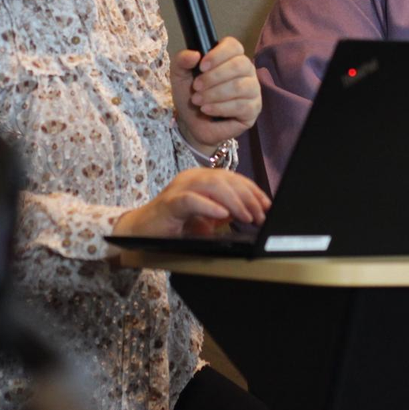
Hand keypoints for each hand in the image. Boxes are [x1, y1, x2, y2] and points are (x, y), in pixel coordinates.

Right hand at [111, 168, 271, 238]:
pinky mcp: (169, 202)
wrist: (140, 232)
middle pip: (226, 179)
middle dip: (248, 197)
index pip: (233, 178)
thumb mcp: (206, 220)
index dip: (253, 190)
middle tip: (261, 215)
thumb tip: (253, 216)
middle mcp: (192, 177)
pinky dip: (208, 206)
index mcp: (202, 178)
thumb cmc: (175, 225)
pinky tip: (223, 215)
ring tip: (247, 216)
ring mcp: (180, 187)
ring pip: (212, 185)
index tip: (268, 205)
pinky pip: (191, 200)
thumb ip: (225, 214)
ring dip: (234, 201)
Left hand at [170, 36, 261, 153]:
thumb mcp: (180, 75)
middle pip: (239, 65)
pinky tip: (207, 110)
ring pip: (240, 86)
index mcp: (231, 57)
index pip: (233, 46)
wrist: (192, 122)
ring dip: (214, 94)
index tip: (201, 66)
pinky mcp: (253, 108)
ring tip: (198, 101)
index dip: (218, 54)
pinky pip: (241, 106)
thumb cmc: (191, 94)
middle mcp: (246, 70)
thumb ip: (182, 60)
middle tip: (196, 87)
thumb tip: (194, 54)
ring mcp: (253, 89)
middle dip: (213, 77)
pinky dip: (220, 108)